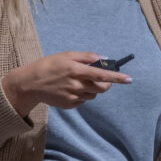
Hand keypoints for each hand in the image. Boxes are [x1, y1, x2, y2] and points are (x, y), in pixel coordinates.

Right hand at [2, 51, 131, 115]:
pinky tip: (71, 89)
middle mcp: (76, 84)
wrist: (30, 84)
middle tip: (101, 77)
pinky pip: (84, 100)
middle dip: (106, 83)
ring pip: (94, 94)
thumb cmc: (50, 66)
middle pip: (102, 88)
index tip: (129, 79)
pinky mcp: (69, 105)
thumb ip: (87, 56)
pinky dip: (83, 95)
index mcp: (76, 70)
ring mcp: (73, 96)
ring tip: (79, 81)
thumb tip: (104, 59)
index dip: (117, 77)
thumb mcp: (67, 55)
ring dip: (93, 88)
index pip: (102, 75)